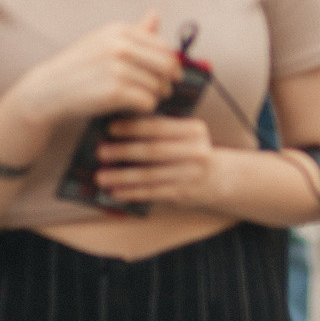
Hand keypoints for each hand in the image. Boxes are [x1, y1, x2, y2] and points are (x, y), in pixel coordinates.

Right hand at [16, 12, 178, 126]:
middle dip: (169, 81)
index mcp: (119, 31)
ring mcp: (117, 68)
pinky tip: (133, 108)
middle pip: (166, 66)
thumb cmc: (80, 67)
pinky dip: (145, 108)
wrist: (47, 91)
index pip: (164, 47)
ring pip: (158, 86)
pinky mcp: (115, 92)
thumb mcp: (103, 41)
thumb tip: (156, 13)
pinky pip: (148, 102)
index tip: (170, 75)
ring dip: (155, 96)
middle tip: (164, 91)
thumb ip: (134, 31)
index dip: (171, 64)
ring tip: (142, 99)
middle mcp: (120, 46)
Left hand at [96, 115, 217, 206]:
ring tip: (101, 177)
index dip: (133, 128)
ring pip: (150, 175)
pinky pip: (153, 193)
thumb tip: (119, 128)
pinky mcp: (184, 193)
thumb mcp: (185, 136)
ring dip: (122, 177)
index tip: (110, 128)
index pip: (160, 127)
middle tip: (101, 152)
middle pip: (153, 151)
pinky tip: (115, 192)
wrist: (218, 178)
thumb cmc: (190, 152)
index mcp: (194, 131)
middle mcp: (196, 151)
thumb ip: (161, 131)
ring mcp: (191, 174)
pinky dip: (132, 193)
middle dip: (124, 151)